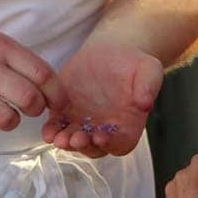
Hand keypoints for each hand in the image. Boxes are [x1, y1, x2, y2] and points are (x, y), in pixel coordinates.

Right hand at [0, 29, 67, 143]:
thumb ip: (18, 60)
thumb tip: (52, 88)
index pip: (42, 73)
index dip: (58, 93)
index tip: (61, 103)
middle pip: (29, 99)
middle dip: (36, 109)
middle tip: (31, 109)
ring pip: (7, 120)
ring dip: (11, 122)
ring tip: (2, 113)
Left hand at [41, 40, 162, 156]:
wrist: (110, 50)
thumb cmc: (134, 62)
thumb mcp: (148, 69)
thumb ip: (149, 85)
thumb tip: (146, 103)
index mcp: (127, 125)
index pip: (120, 144)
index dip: (111, 144)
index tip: (102, 137)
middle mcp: (104, 130)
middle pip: (94, 148)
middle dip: (84, 146)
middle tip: (76, 139)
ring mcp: (83, 124)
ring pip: (73, 141)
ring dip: (66, 143)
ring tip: (59, 138)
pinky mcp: (65, 113)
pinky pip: (57, 127)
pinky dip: (52, 131)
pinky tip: (49, 130)